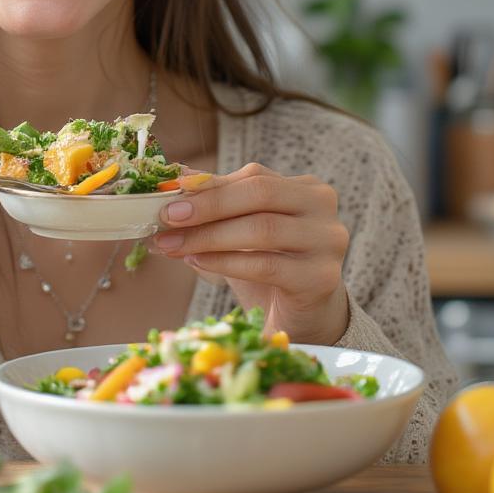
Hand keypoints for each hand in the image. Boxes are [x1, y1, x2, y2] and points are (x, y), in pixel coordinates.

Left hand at [153, 162, 349, 344]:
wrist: (302, 316)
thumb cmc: (268, 263)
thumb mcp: (242, 226)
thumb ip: (216, 200)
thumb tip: (175, 179)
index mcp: (306, 187)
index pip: (253, 177)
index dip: (207, 186)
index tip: (165, 198)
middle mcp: (323, 209)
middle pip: (260, 195)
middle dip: (207, 206)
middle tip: (166, 218)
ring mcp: (328, 243)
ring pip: (261, 229)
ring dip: (208, 237)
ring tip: (173, 245)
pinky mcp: (321, 278)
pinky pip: (265, 265)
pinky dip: (224, 262)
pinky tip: (197, 262)